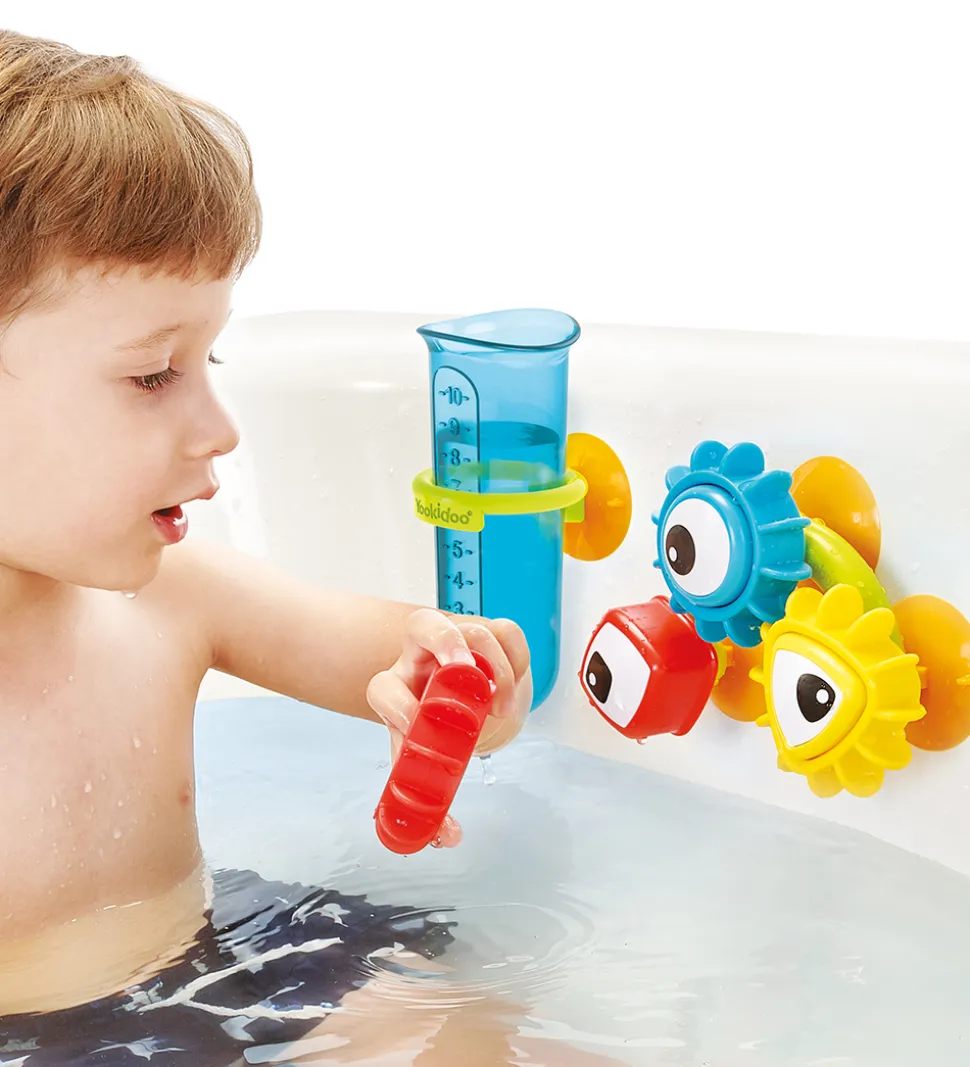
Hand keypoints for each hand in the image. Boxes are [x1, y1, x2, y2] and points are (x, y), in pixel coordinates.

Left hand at [366, 608, 531, 846]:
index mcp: (394, 690)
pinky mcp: (486, 636)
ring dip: (494, 664)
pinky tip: (517, 681)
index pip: (383, 688)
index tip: (418, 729)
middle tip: (467, 676)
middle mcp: (419, 659)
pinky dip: (516, 655)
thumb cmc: (432, 732)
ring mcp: (454, 642)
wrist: (451, 704)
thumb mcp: (424, 764)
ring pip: (471, 628)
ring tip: (503, 705)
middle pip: (422, 625)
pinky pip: (503, 630)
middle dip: (447, 644)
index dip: (398, 705)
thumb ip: (432, 799)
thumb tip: (448, 837)